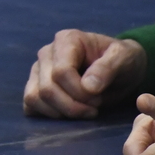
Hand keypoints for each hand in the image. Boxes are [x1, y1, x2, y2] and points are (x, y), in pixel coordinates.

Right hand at [23, 29, 145, 117]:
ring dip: (60, 112)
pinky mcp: (35, 86)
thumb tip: (88, 87)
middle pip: (47, 88)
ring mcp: (37, 70)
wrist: (121, 69)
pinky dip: (47, 114)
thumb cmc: (123, 61)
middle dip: (72, 106)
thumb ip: (107, 69)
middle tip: (94, 110)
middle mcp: (46, 53)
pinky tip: (68, 114)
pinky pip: (30, 105)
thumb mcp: (124, 59)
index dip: (79, 92)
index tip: (99, 99)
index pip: (61, 72)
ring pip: (35, 97)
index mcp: (66, 40)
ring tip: (83, 112)